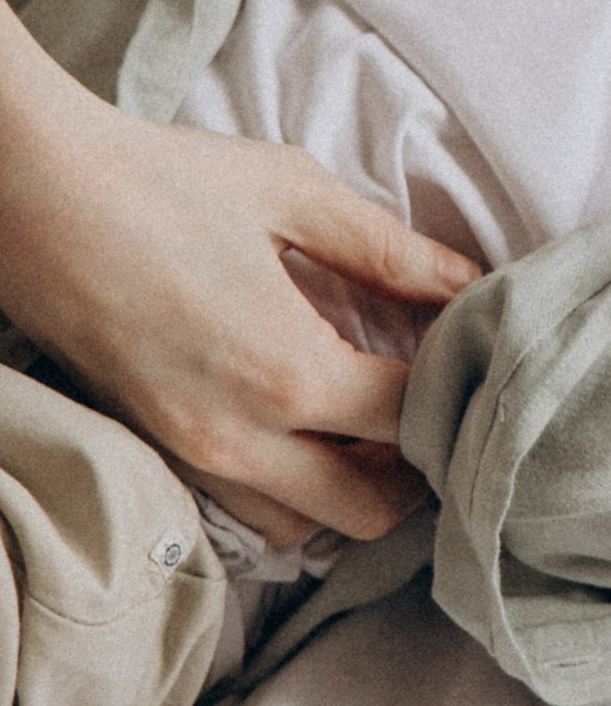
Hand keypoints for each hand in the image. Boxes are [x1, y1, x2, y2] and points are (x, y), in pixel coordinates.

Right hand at [0, 20, 475, 539]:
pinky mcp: (154, 447)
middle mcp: (242, 436)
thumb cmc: (164, 180)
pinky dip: (287, 488)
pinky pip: (240, 505)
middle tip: (435, 409)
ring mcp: (190, 454)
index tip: (472, 357)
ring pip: (298, 525)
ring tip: (372, 421)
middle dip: (415, 469)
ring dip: (348, 489)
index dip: (456, 393)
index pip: (411, 421)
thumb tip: (471, 281)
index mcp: (290, 371)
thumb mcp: (294, 193)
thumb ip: (391, 250)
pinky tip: (304, 425)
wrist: (35, 194)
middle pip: (366, 510)